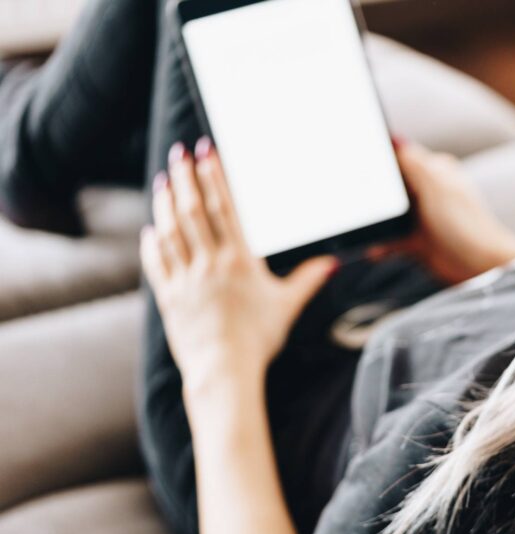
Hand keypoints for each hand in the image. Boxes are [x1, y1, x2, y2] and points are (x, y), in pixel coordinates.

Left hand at [141, 139, 338, 393]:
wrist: (225, 370)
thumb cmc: (260, 339)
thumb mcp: (287, 306)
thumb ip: (308, 280)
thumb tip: (333, 263)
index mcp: (240, 260)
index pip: (224, 208)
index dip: (214, 177)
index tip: (206, 152)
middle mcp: (210, 263)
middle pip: (193, 211)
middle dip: (186, 178)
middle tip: (180, 153)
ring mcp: (186, 279)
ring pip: (171, 230)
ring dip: (166, 202)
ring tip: (165, 180)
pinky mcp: (169, 297)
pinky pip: (157, 263)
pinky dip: (153, 243)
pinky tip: (152, 229)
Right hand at [367, 141, 514, 284]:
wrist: (477, 265)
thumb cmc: (463, 223)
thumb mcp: (435, 184)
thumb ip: (413, 161)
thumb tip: (395, 138)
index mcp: (435, 170)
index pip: (403, 157)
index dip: (381, 160)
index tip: (358, 163)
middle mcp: (428, 191)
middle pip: (393, 186)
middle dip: (375, 193)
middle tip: (355, 199)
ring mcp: (423, 217)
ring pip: (390, 214)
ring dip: (376, 220)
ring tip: (361, 225)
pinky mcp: (418, 241)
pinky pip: (392, 239)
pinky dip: (381, 243)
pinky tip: (371, 247)